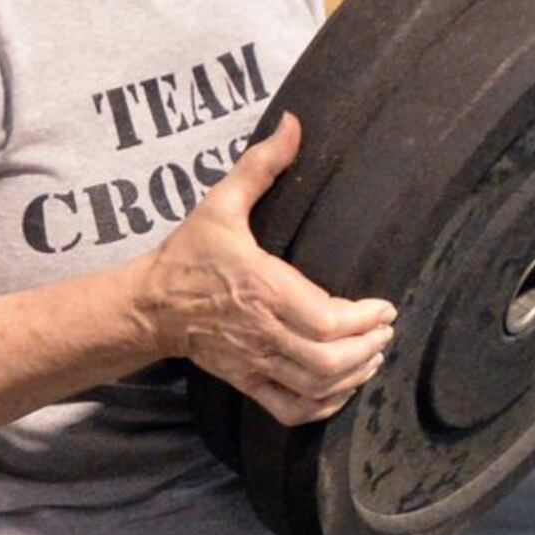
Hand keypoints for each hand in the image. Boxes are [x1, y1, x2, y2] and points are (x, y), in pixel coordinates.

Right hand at [134, 115, 396, 425]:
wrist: (151, 304)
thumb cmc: (190, 254)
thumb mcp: (222, 203)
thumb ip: (262, 165)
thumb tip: (293, 124)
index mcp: (264, 287)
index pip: (328, 319)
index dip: (365, 319)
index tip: (384, 307)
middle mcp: (264, 331)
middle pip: (329, 360)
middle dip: (367, 349)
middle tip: (384, 332)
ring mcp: (255, 362)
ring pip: (316, 387)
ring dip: (353, 376)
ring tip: (371, 357)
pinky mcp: (247, 382)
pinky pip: (292, 410)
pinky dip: (323, 407)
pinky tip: (340, 389)